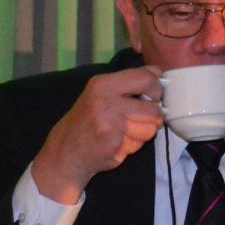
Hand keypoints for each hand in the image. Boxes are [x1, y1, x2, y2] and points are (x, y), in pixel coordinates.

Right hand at [30, 66, 164, 202]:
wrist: (65, 152)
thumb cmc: (89, 119)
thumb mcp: (102, 92)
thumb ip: (130, 81)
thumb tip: (159, 72)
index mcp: (104, 83)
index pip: (147, 77)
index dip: (156, 89)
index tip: (151, 97)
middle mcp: (106, 101)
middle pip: (153, 108)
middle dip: (153, 117)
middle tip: (138, 119)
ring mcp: (110, 123)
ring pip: (150, 128)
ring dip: (142, 134)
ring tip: (123, 133)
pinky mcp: (113, 143)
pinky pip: (140, 143)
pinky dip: (133, 145)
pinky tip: (117, 143)